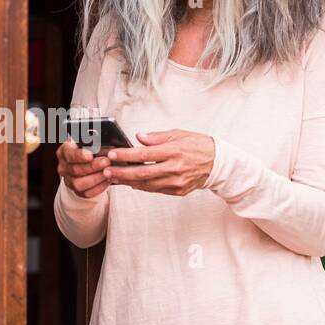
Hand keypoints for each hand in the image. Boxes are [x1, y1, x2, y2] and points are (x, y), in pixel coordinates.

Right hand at [57, 137, 110, 197]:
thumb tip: (102, 140)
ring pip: (79, 183)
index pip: (69, 153)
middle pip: (75, 169)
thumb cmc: (88, 150)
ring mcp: (68, 180)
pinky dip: (98, 187)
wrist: (85, 164)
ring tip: (108, 172)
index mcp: (64, 152)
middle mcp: (63, 167)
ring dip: (96, 178)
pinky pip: (86, 193)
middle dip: (93, 166)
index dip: (79, 155)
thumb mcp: (87, 142)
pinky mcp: (76, 191)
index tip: (90, 155)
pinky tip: (107, 180)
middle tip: (106, 162)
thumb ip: (91, 140)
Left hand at [101, 129, 215, 195]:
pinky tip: (131, 183)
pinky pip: (155, 189)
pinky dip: (142, 186)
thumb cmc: (198, 145)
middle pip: (142, 173)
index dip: (126, 156)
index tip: (113, 155)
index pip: (144, 154)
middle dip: (122, 172)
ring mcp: (176, 181)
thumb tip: (139, 138)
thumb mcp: (178, 134)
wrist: (217, 163)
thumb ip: (156, 138)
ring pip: (147, 184)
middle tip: (107, 171)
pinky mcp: (177, 190)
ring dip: (128, 182)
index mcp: (173, 151)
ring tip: (114, 178)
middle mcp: (174, 168)